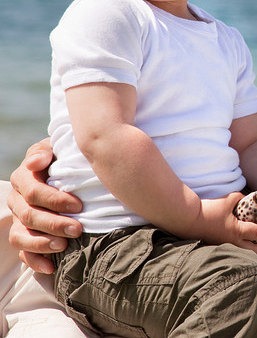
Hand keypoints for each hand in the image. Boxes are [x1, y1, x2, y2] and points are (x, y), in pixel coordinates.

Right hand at [8, 139, 82, 273]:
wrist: (72, 172)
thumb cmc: (67, 158)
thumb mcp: (58, 148)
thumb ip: (46, 151)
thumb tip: (35, 162)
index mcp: (24, 178)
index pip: (33, 192)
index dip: (55, 200)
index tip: (79, 205)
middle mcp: (17, 200)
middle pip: (29, 216)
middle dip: (54, 224)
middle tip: (78, 229)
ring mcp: (19, 220)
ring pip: (21, 237)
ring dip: (42, 244)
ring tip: (64, 247)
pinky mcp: (25, 236)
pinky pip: (23, 254)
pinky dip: (36, 261)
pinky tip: (52, 267)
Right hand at [195, 193, 256, 257]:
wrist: (189, 219)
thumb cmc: (210, 209)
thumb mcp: (229, 200)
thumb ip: (243, 199)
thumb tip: (252, 199)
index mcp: (237, 230)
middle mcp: (234, 242)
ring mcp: (227, 247)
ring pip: (247, 255)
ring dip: (255, 251)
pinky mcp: (221, 249)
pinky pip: (238, 253)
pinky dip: (245, 250)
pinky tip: (246, 244)